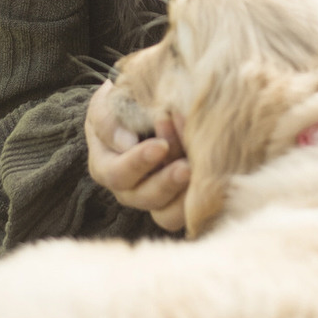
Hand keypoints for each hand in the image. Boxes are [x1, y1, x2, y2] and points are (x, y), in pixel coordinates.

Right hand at [85, 80, 187, 232]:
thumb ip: (109, 119)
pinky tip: (211, 182)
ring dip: (182, 197)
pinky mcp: (177, 204)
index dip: (138, 162)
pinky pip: (186, 216)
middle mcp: (128, 189)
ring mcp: (154, 199)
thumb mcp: (110, 102)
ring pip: (165, 215)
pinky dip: (198, 203)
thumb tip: (126, 143)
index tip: (161, 145)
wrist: (153, 106)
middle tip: (186, 167)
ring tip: (199, 174)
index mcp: (106, 165)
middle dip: (165, 182)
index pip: (117, 173)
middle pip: (143, 197)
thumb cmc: (127, 101)